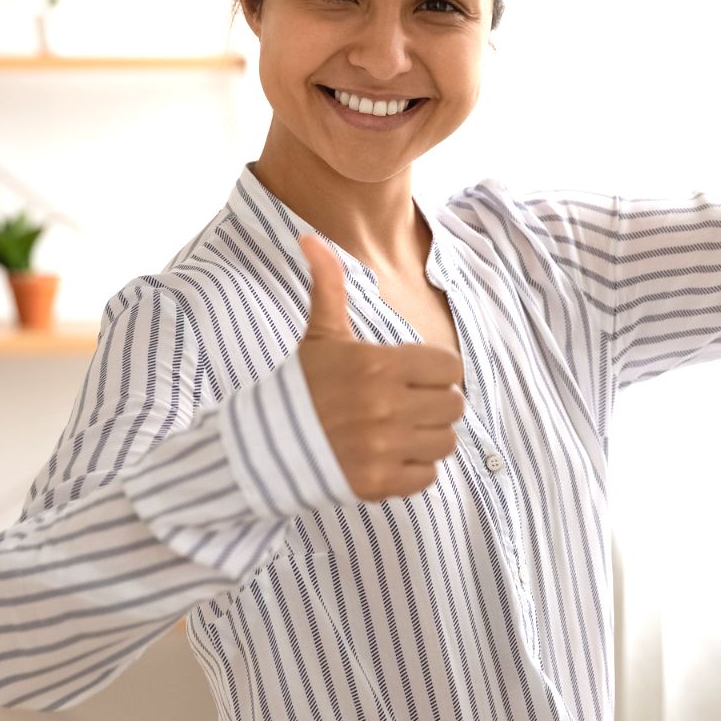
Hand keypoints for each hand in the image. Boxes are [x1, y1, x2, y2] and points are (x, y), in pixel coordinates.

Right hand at [295, 235, 464, 501]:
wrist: (266, 444)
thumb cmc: (304, 385)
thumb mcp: (321, 334)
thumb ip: (327, 286)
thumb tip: (309, 237)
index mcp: (378, 365)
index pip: (450, 367)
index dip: (438, 371)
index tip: (415, 377)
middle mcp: (384, 407)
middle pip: (454, 406)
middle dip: (436, 405)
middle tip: (409, 405)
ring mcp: (381, 447)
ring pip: (445, 443)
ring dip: (427, 438)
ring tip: (399, 432)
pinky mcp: (377, 483)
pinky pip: (427, 477)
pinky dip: (414, 470)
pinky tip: (389, 456)